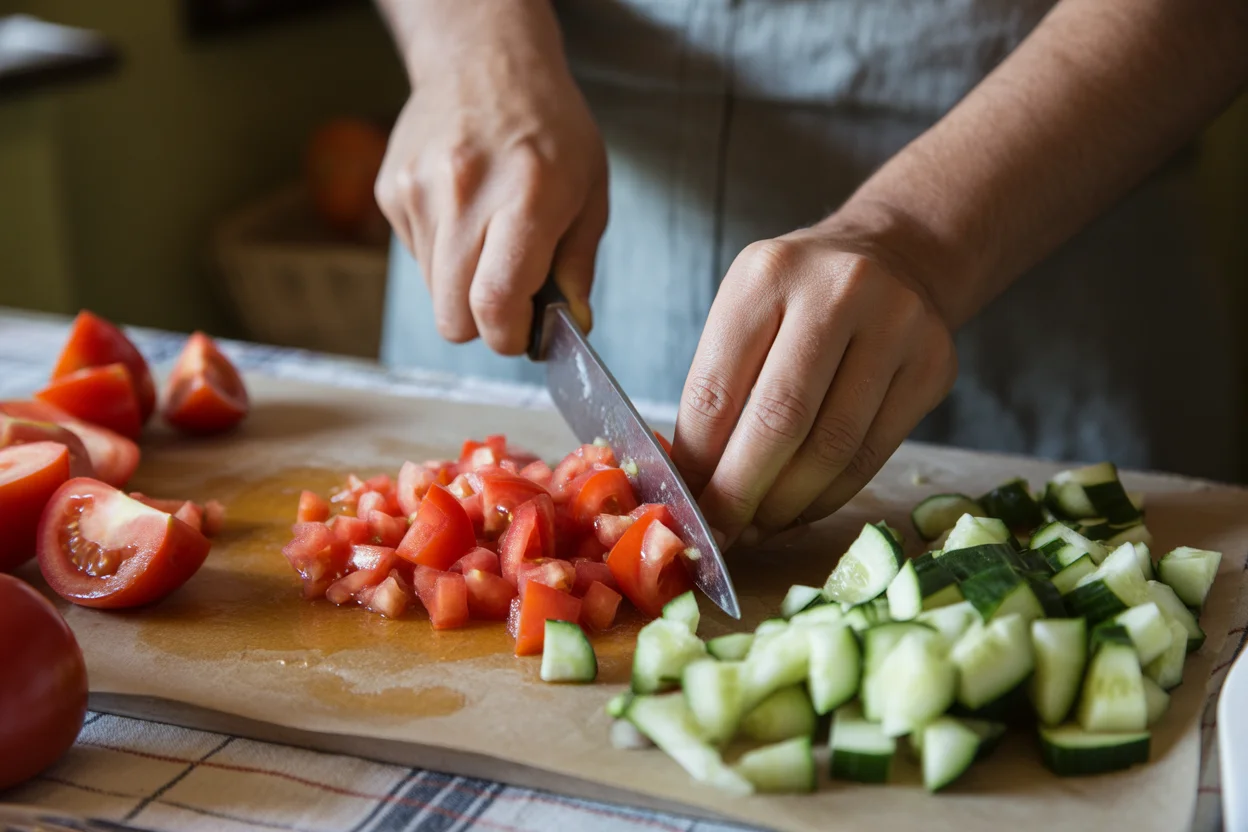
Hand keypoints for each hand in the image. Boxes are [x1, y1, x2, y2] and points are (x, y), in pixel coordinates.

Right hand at [374, 35, 607, 353]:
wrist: (483, 60)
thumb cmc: (548, 127)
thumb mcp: (590, 191)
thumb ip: (577, 266)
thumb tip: (567, 327)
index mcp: (525, 197)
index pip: (495, 303)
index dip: (508, 338)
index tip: (522, 335)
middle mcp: (464, 194)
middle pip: (452, 316)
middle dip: (482, 324)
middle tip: (509, 297)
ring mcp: (419, 192)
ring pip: (433, 292)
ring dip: (462, 284)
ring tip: (488, 235)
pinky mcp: (391, 191)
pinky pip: (416, 257)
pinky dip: (442, 252)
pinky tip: (462, 211)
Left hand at [671, 224, 957, 547]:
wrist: (895, 256)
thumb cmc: (799, 299)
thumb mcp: (747, 312)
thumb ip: (720, 387)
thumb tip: (696, 485)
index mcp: (767, 274)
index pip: (718, 389)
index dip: (698, 462)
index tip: (687, 506)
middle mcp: (837, 291)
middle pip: (779, 421)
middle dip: (740, 493)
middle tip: (721, 533)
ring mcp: (896, 326)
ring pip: (832, 448)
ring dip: (786, 505)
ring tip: (759, 526)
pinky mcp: (933, 366)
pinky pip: (872, 455)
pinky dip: (828, 496)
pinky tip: (801, 509)